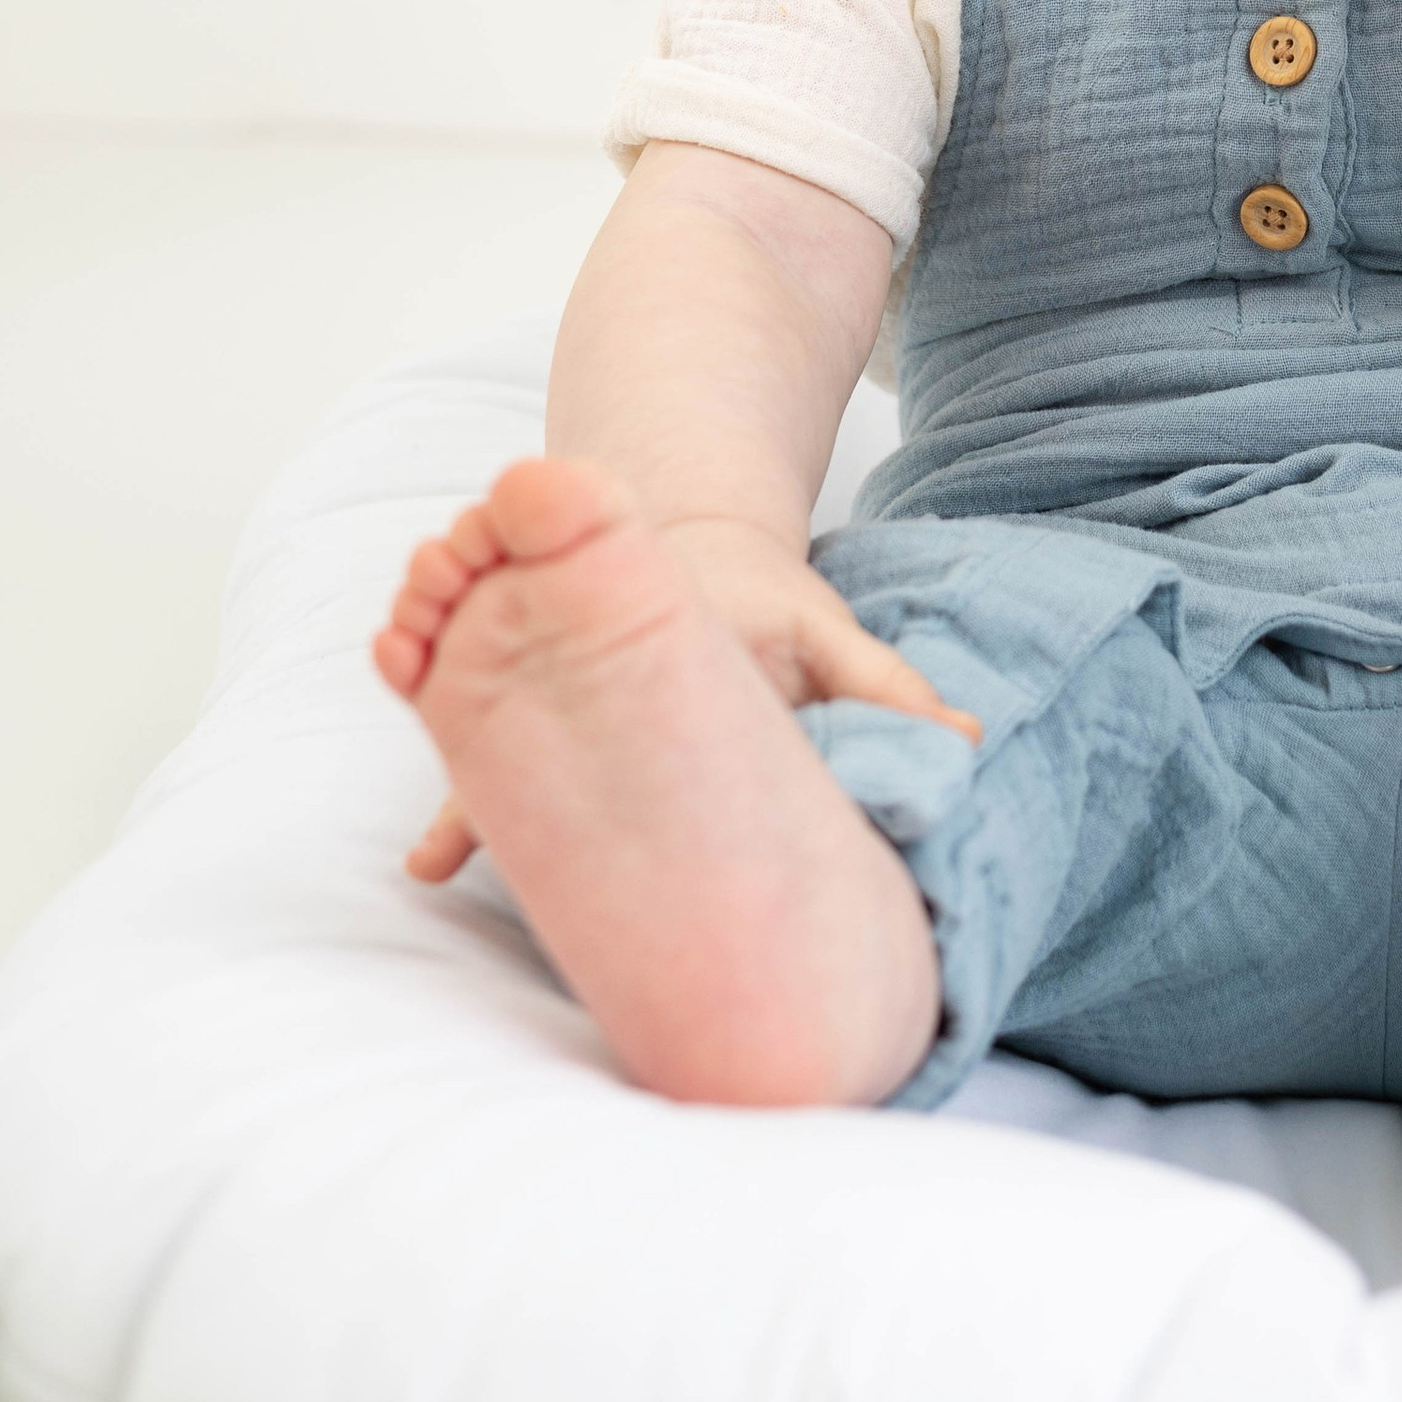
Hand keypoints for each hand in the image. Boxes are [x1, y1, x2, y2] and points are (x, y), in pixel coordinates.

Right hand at [405, 510, 977, 886]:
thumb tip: (975, 744)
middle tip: (445, 854)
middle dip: (494, 777)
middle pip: (542, 722)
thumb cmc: (766, 603)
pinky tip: (426, 865)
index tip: (635, 812)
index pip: (639, 696)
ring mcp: (548, 683)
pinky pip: (481, 752)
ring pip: (494, 741)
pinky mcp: (527, 710)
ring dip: (460, 788)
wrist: (683, 536)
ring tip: (427, 861)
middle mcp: (592, 661)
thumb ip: (893, 689)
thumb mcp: (830, 637)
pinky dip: (456, 793)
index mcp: (672, 645)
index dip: (618, 737)